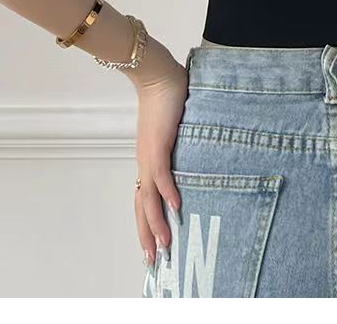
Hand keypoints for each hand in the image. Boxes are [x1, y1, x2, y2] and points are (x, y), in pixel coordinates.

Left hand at [132, 53, 188, 268]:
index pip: (143, 199)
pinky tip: (177, 208)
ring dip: (155, 224)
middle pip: (141, 207)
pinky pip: (162, 175)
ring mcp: (150, 155)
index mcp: (148, 160)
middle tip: (152, 261)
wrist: (157, 75)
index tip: (152, 245)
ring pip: (148, 198)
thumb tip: (195, 151)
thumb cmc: (167, 96)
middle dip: (146, 235)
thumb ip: (180, 143)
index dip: (146, 223)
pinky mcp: (158, 144)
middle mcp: (145, 162)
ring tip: (164, 246)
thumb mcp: (174, 128)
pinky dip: (168, 193)